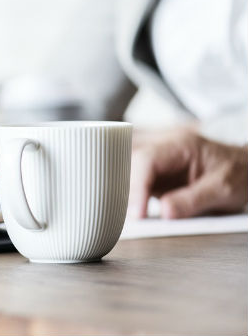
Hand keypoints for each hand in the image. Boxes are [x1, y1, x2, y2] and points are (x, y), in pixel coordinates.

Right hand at [128, 129, 247, 218]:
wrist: (246, 169)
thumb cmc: (238, 173)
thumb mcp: (224, 188)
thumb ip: (194, 199)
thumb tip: (164, 212)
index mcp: (180, 144)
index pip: (147, 160)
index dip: (137, 187)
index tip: (137, 213)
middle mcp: (163, 149)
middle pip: (130, 164)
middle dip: (125, 190)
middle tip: (131, 217)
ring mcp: (157, 162)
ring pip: (127, 172)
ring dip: (125, 194)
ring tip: (129, 216)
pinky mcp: (155, 176)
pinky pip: (134, 183)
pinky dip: (130, 197)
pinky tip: (133, 212)